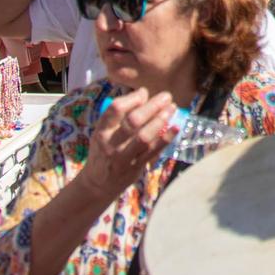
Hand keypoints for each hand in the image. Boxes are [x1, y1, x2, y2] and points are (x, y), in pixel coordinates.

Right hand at [77, 88, 176, 202]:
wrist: (98, 183)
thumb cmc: (104, 150)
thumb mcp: (103, 132)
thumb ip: (119, 116)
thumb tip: (144, 94)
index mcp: (101, 131)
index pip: (116, 109)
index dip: (133, 98)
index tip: (145, 92)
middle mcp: (110, 144)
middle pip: (133, 121)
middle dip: (152, 106)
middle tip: (166, 96)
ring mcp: (123, 157)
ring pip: (144, 137)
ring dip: (160, 120)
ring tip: (172, 108)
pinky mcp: (135, 167)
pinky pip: (153, 151)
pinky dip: (166, 138)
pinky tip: (176, 127)